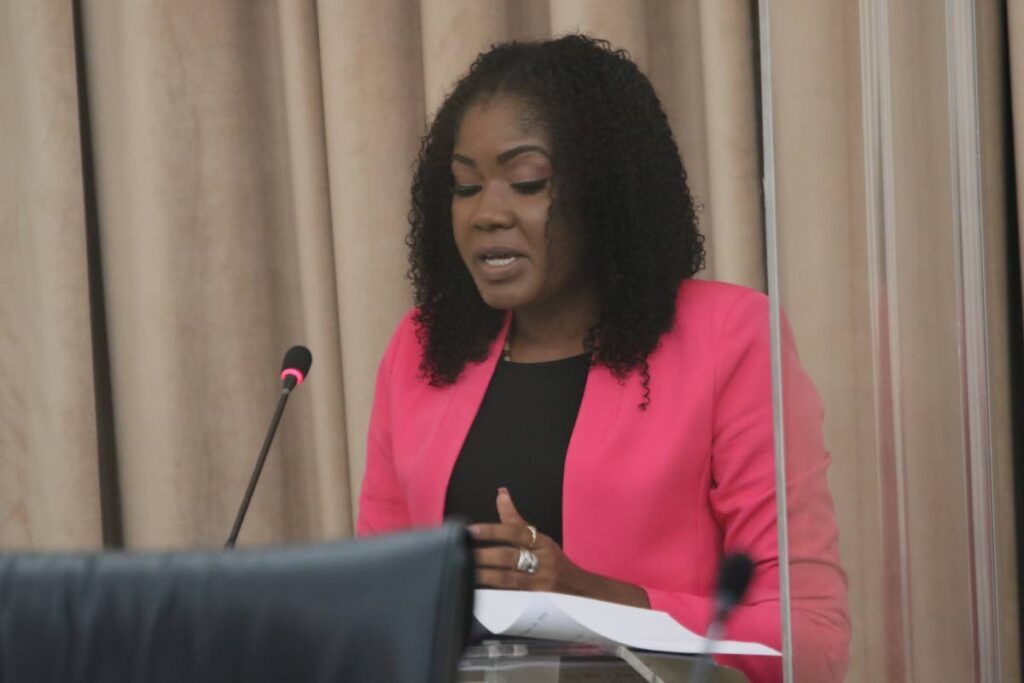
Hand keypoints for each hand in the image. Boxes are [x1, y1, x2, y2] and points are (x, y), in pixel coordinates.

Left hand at [469, 487, 583, 593]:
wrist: (581, 590)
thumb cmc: (554, 562)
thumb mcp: (540, 539)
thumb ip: (516, 520)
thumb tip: (501, 494)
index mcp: (542, 542)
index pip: (516, 532)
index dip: (493, 530)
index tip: (471, 530)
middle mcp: (543, 560)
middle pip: (511, 556)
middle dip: (485, 556)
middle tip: (464, 553)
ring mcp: (542, 583)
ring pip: (511, 578)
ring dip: (488, 575)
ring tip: (469, 572)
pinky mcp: (539, 601)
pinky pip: (515, 597)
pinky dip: (498, 593)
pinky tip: (483, 592)